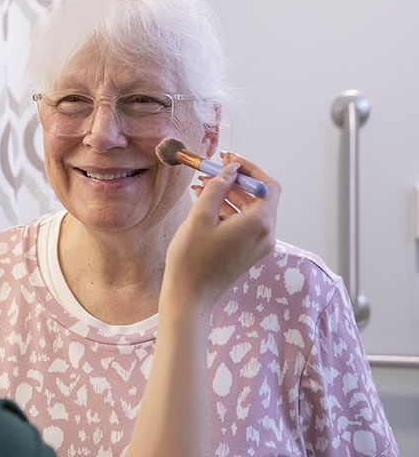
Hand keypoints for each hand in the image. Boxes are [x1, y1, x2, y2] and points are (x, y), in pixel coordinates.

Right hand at [162, 153, 280, 313]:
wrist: (190, 296)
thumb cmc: (192, 258)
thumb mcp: (200, 215)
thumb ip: (218, 186)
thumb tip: (230, 169)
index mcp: (260, 223)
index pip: (267, 185)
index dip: (249, 169)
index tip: (228, 160)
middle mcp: (266, 234)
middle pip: (260, 196)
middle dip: (236, 181)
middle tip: (211, 171)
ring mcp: (259, 245)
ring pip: (251, 209)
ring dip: (230, 195)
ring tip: (202, 187)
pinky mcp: (249, 252)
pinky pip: (245, 223)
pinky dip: (229, 211)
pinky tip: (205, 206)